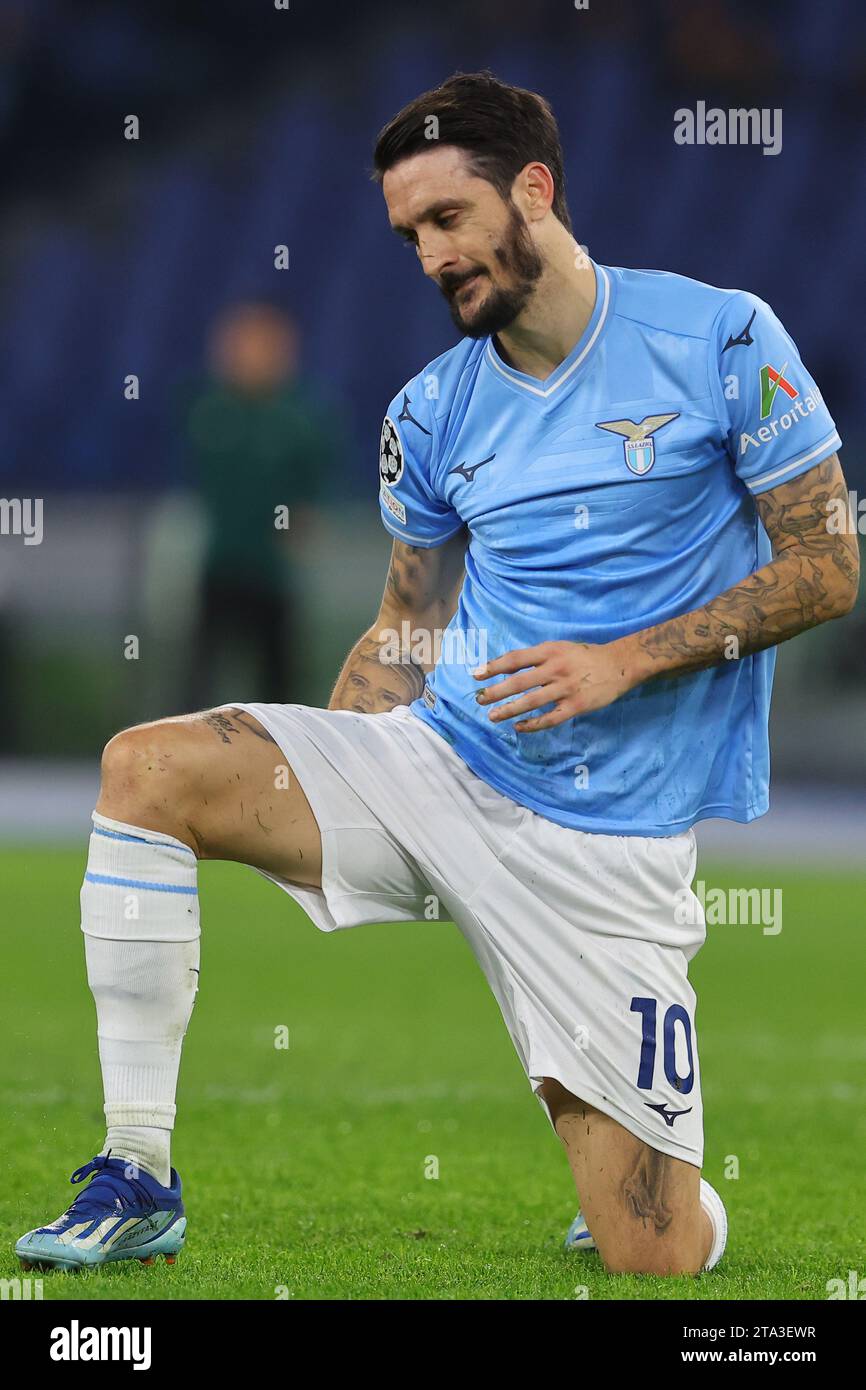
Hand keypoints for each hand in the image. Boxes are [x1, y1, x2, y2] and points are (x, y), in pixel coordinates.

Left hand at [472, 639, 636, 732]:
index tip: (477, 674)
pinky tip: (520, 727)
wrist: (619, 663)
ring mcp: (565, 688)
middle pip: (519, 682)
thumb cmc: (585, 656)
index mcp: (549, 651)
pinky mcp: (576, 705)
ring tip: (493, 716)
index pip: (515, 659)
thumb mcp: (560, 648)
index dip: (494, 667)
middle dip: (496, 692)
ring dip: (509, 710)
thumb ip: (537, 657)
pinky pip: (550, 718)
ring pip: (531, 701)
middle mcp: (555, 669)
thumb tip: (508, 668)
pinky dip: (533, 724)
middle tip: (480, 700)